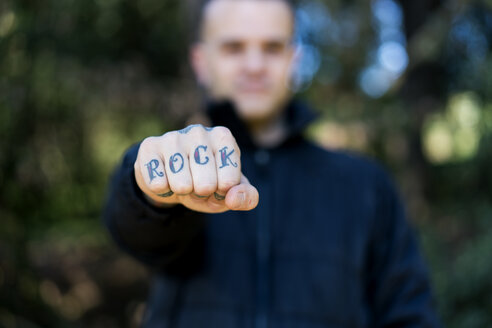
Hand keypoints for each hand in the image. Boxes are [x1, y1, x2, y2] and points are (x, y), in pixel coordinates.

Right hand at [134, 124, 258, 212]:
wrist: (172, 178)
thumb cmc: (207, 181)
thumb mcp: (230, 191)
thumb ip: (246, 196)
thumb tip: (233, 198)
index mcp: (223, 137)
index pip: (229, 181)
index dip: (222, 193)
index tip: (218, 184)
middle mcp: (199, 132)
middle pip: (206, 185)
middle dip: (201, 194)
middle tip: (197, 185)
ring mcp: (173, 137)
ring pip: (182, 185)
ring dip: (182, 193)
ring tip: (183, 182)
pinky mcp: (149, 147)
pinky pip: (158, 184)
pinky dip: (163, 190)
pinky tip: (164, 178)